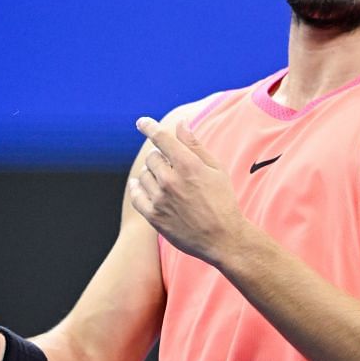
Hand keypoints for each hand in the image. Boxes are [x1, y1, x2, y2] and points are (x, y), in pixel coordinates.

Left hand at [128, 116, 245, 264]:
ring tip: (164, 180)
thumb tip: (181, 123)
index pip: (161, 138)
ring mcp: (160, 199)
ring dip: (151, 173)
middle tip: (170, 165)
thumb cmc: (223, 201)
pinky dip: (136, 188)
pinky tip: (138, 185)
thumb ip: (195, 145)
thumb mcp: (216, 169)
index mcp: (188, 165)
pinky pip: (136, 196)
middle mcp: (171, 180)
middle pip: (152, 157)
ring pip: (143, 175)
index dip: (149, 127)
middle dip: (160, 157)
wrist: (223, 238)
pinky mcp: (154, 216)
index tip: (141, 122)